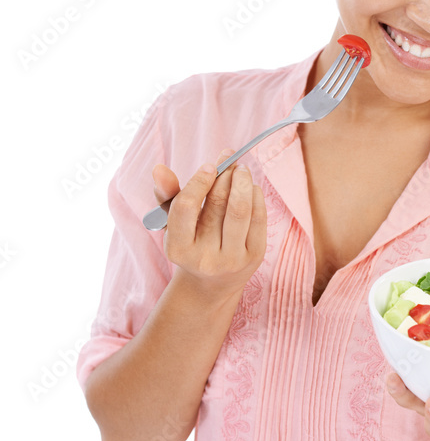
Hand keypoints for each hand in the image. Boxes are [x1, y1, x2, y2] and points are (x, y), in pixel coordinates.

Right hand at [153, 148, 266, 298]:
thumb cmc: (190, 242)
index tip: (209, 166)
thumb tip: (159, 169)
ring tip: (241, 169)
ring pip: (240, 210)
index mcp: (178, 249)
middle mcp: (205, 258)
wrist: (213, 282)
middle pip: (217, 204)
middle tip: (229, 158)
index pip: (185, 208)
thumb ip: (167, 195)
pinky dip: (256, 196)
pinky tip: (251, 187)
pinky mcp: (254, 257)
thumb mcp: (173, 223)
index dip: (198, 182)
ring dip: (243, 182)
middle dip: (225, 175)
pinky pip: (258, 218)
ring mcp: (232, 260)